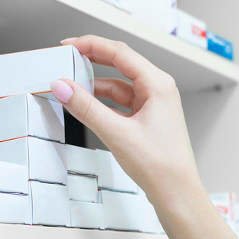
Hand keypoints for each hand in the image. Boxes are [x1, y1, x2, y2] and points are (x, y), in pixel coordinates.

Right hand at [50, 35, 235, 238]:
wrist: (176, 193)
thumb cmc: (159, 165)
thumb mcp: (116, 133)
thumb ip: (86, 107)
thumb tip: (62, 86)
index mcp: (158, 84)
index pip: (120, 53)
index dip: (91, 45)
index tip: (68, 45)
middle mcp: (158, 89)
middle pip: (120, 64)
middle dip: (92, 59)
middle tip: (66, 57)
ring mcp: (154, 104)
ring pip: (119, 84)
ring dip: (95, 83)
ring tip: (70, 85)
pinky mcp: (147, 118)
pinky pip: (121, 101)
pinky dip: (102, 100)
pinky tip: (86, 104)